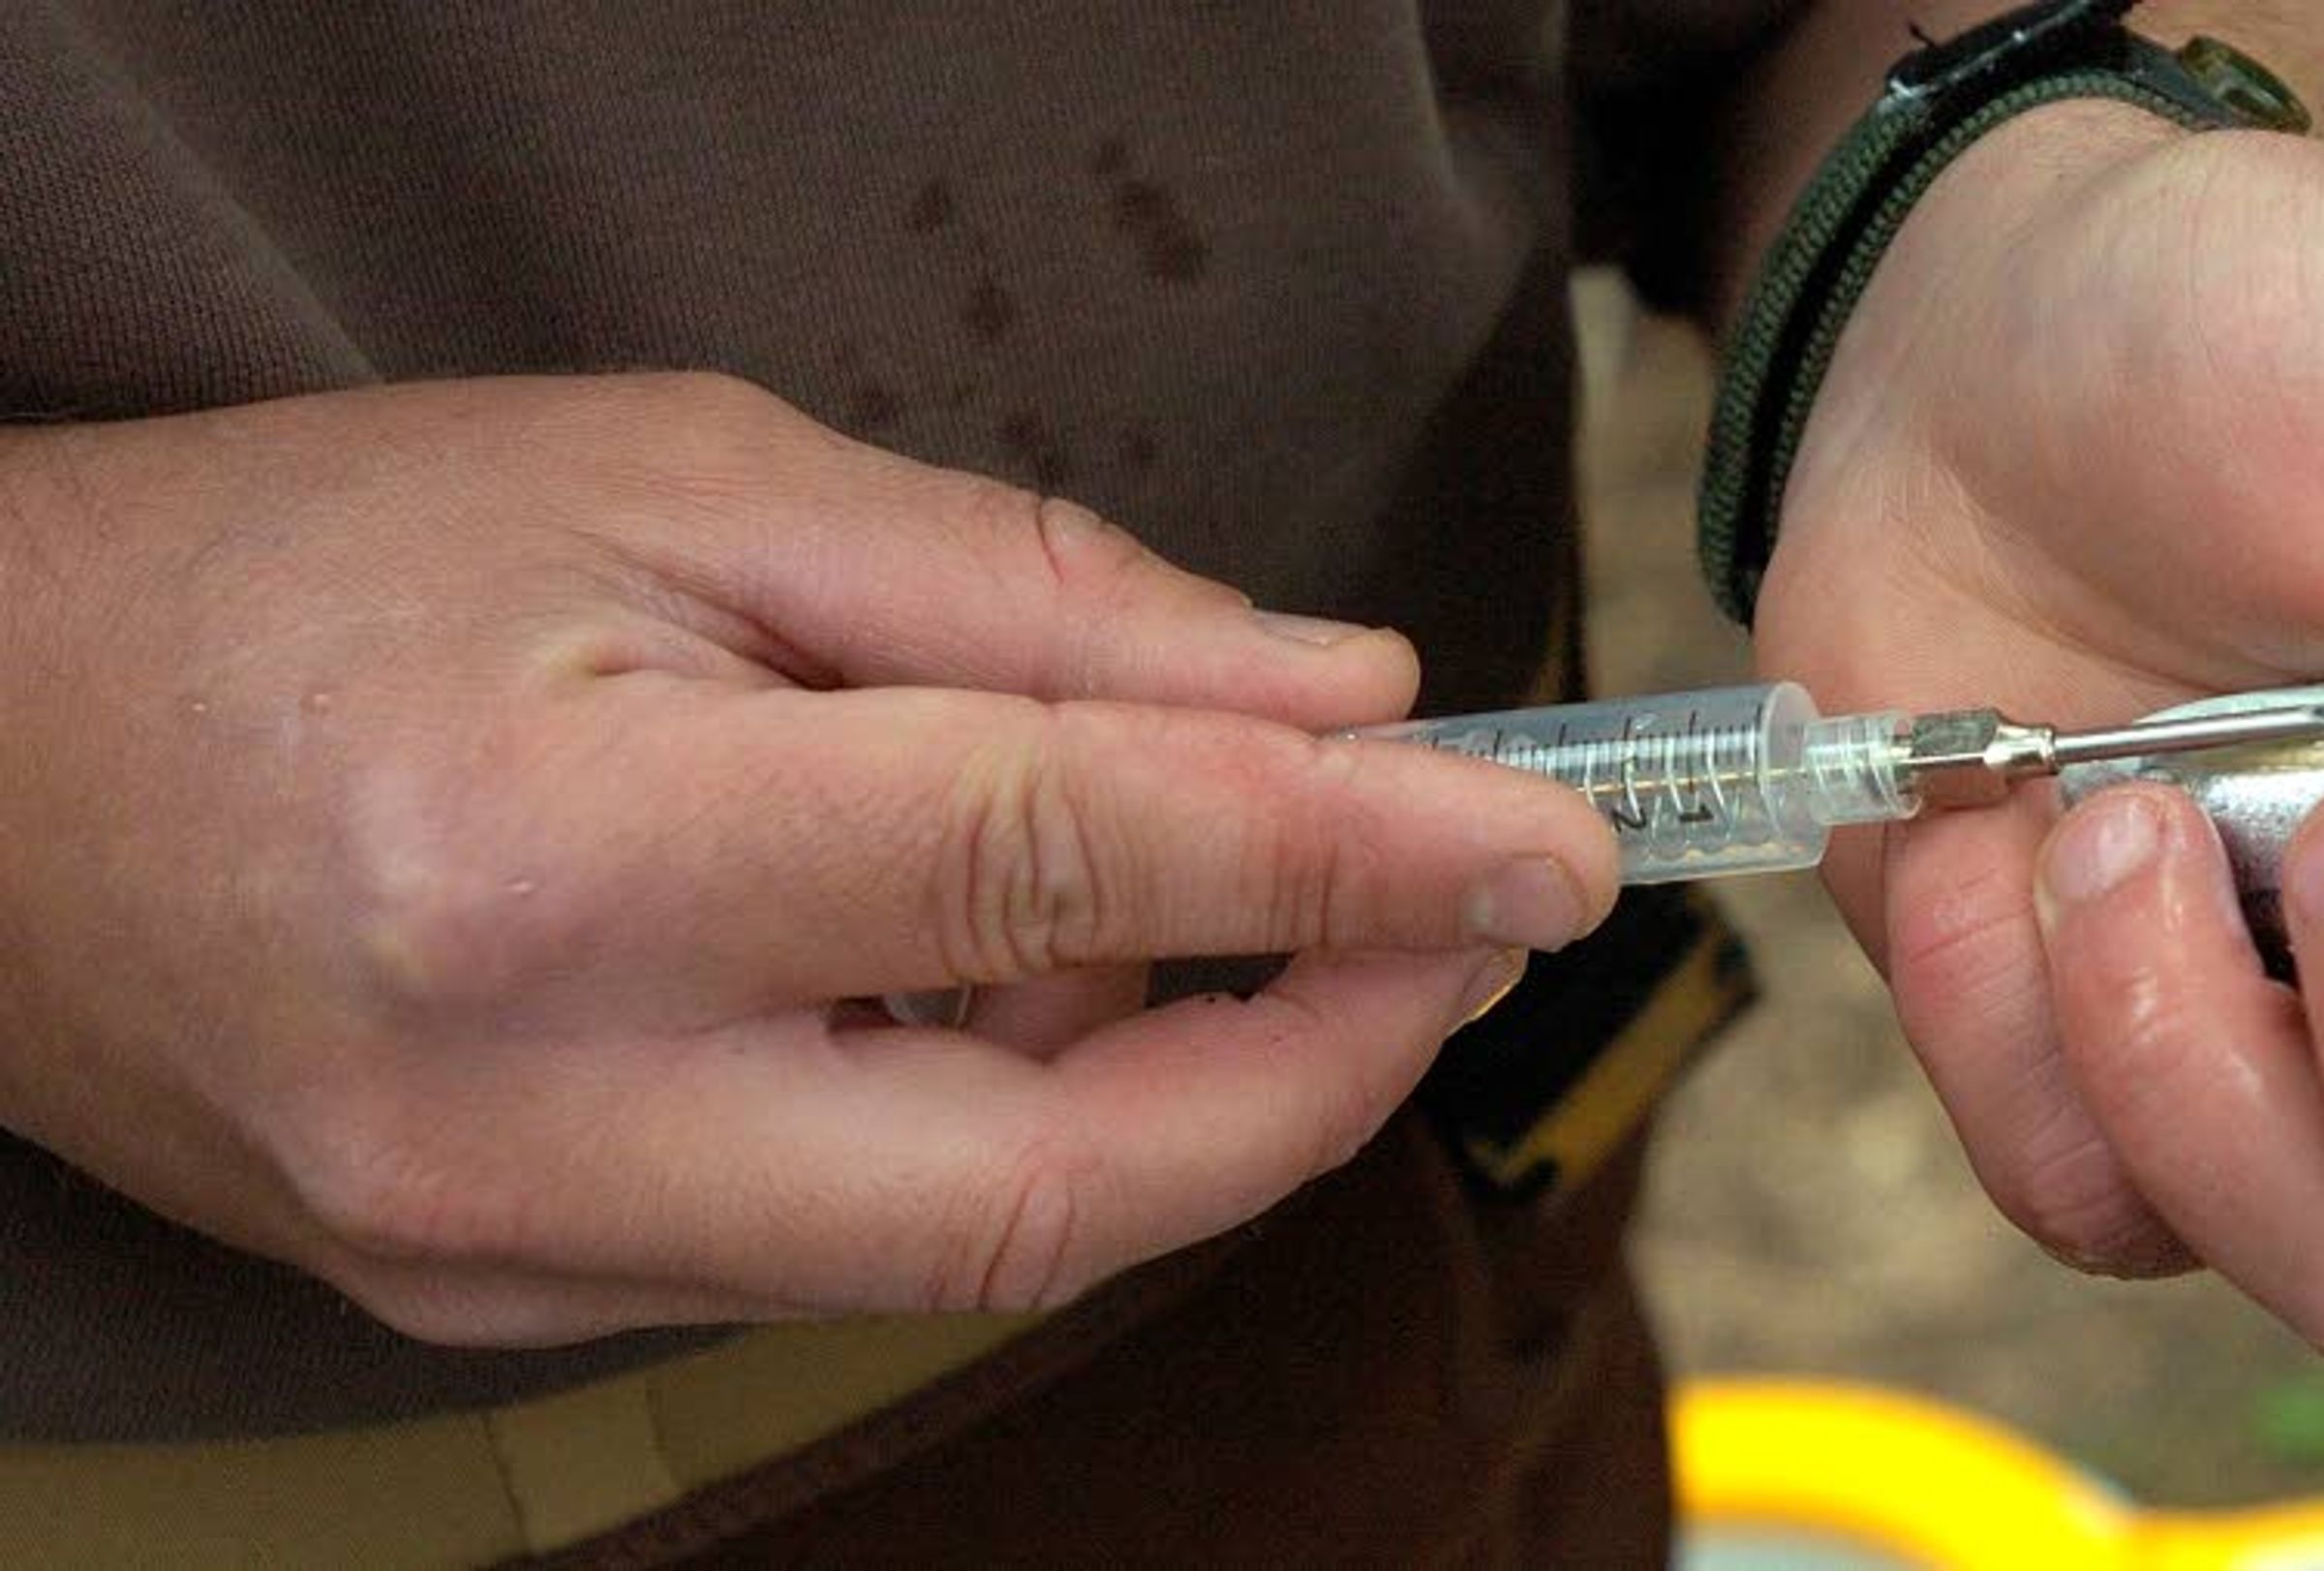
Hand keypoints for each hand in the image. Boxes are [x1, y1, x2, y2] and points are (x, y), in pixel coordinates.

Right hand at [0, 375, 1616, 1344]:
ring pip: (976, 1242)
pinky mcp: (510, 1303)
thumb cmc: (303, 568)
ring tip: (1229, 900)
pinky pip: (853, 1246)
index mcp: (560, 865)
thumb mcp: (679, 482)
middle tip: (1456, 928)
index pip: (1055, 873)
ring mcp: (510, 1253)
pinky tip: (1021, 979)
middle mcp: (532, 1115)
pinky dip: (1006, 1118)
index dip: (1344, 865)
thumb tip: (1338, 708)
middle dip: (1317, 1070)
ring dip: (1177, 1088)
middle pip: (1053, 1185)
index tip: (1547, 847)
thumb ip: (1035, 607)